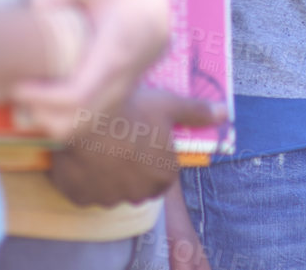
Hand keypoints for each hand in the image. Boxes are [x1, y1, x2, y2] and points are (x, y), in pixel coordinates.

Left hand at [14, 0, 170, 140]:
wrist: (153, 22)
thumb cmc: (120, 2)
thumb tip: (38, 3)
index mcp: (111, 58)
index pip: (77, 95)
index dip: (44, 97)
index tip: (19, 86)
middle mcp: (115, 86)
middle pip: (72, 122)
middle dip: (39, 113)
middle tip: (18, 90)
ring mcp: (114, 100)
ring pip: (75, 130)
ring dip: (47, 120)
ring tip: (30, 95)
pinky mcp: (110, 106)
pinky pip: (80, 127)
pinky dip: (58, 121)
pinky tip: (45, 98)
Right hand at [48, 88, 226, 206]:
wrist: (87, 114)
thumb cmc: (134, 110)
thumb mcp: (169, 106)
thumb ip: (196, 113)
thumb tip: (225, 113)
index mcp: (164, 177)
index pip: (163, 173)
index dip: (151, 155)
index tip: (140, 138)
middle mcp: (138, 195)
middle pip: (136, 184)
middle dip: (130, 169)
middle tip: (119, 140)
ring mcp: (107, 199)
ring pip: (109, 189)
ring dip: (105, 175)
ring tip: (97, 145)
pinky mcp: (80, 197)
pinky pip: (83, 190)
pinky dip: (82, 178)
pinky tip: (80, 155)